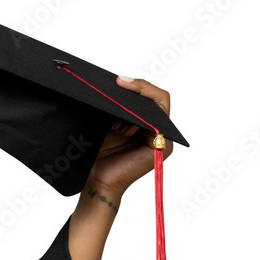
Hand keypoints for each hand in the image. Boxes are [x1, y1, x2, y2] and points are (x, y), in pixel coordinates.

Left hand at [85, 76, 173, 196]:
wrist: (97, 179)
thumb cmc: (98, 155)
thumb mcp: (108, 125)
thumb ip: (117, 108)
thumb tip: (118, 82)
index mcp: (145, 123)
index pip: (150, 96)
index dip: (138, 85)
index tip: (117, 80)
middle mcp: (156, 129)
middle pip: (155, 98)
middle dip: (136, 91)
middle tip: (117, 85)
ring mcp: (162, 138)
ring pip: (157, 106)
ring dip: (135, 108)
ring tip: (114, 120)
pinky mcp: (161, 146)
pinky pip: (158, 120)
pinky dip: (140, 118)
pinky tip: (121, 124)